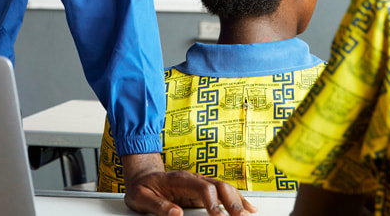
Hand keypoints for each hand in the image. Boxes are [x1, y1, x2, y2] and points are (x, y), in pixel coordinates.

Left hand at [122, 153, 255, 215]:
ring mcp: (199, 185)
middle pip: (218, 186)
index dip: (213, 202)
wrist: (142, 177)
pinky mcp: (202, 192)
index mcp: (179, 179)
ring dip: (238, 200)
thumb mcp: (140, 197)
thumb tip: (175, 214)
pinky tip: (248, 208)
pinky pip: (223, 193)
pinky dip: (237, 200)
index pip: (202, 187)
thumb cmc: (141, 187)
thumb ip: (157, 205)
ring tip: (249, 213)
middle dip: (232, 201)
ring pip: (224, 188)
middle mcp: (193, 179)